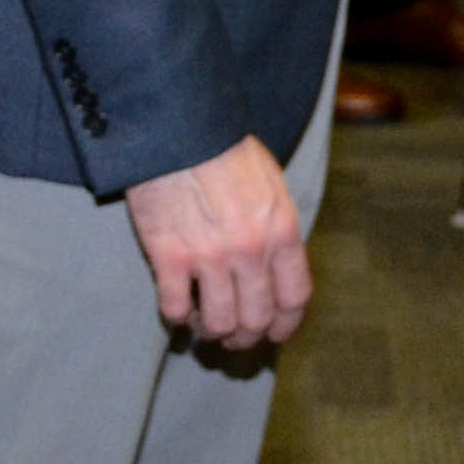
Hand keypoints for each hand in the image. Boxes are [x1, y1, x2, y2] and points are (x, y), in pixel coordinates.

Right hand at [123, 134, 310, 349]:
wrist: (173, 127)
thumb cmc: (220, 146)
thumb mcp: (270, 182)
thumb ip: (277, 225)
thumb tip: (277, 259)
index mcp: (281, 233)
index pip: (295, 300)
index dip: (285, 325)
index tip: (273, 332)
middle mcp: (251, 252)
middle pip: (257, 319)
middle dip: (246, 336)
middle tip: (232, 336)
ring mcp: (209, 256)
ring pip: (219, 322)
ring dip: (211, 332)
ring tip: (202, 325)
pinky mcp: (168, 254)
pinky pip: (175, 306)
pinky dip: (176, 317)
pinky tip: (175, 309)